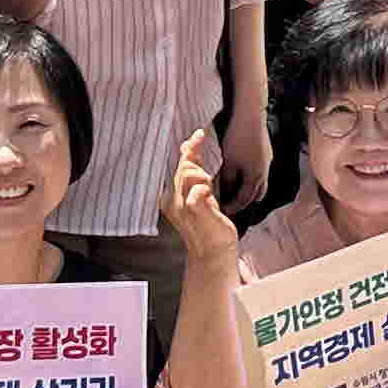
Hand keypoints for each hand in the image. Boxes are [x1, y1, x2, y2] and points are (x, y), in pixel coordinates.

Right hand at [164, 132, 237, 262]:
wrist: (213, 252)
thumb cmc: (210, 225)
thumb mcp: (202, 195)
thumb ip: (196, 175)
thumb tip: (192, 150)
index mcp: (174, 196)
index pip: (180, 166)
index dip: (189, 148)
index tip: (199, 134)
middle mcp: (174, 201)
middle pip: (183, 168)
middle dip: (197, 163)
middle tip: (208, 178)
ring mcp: (183, 207)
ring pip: (188, 175)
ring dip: (202, 176)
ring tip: (208, 189)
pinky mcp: (194, 213)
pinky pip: (196, 192)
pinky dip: (203, 190)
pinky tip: (208, 197)